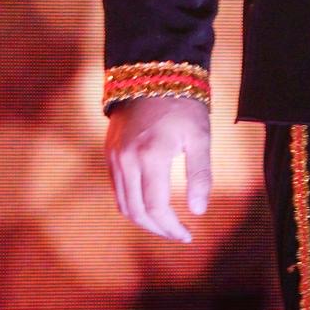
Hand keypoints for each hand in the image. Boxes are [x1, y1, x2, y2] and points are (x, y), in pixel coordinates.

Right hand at [105, 95, 210, 242]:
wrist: (152, 73)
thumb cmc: (183, 104)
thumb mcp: (199, 137)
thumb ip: (200, 175)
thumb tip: (199, 211)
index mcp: (151, 156)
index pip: (156, 207)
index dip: (171, 227)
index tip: (188, 235)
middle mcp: (127, 160)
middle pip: (136, 211)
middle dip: (157, 229)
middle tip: (178, 235)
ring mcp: (115, 157)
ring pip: (123, 203)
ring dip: (143, 220)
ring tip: (166, 225)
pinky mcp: (110, 152)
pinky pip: (117, 189)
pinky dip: (132, 204)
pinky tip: (150, 206)